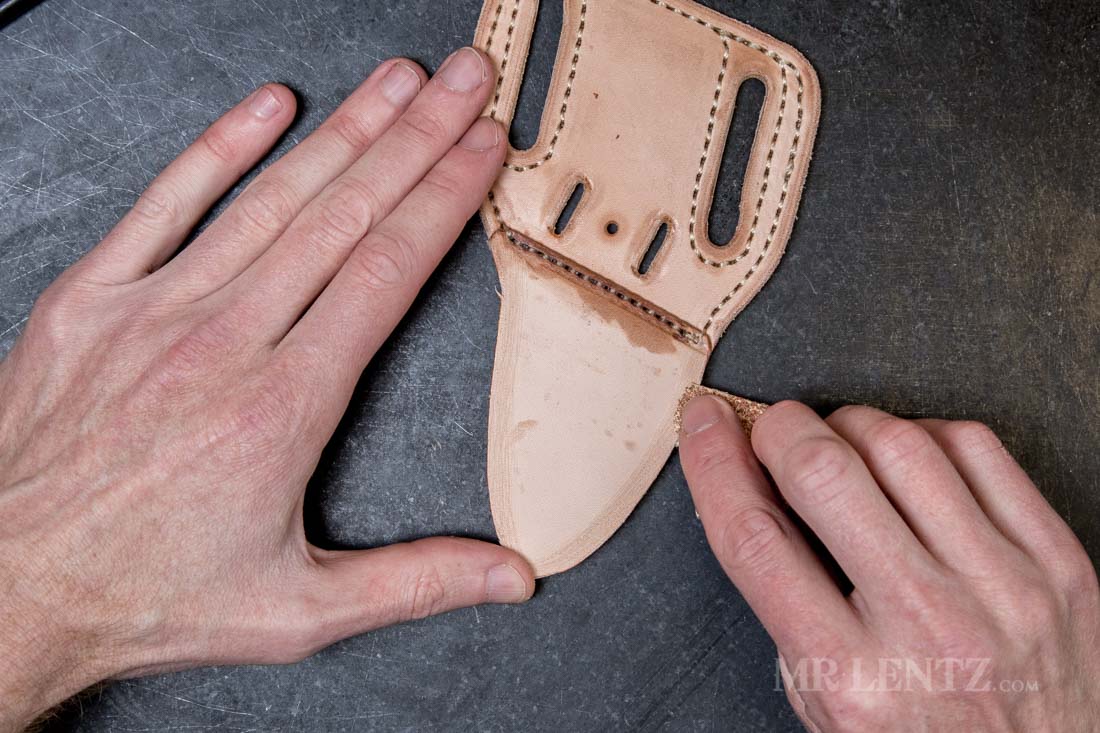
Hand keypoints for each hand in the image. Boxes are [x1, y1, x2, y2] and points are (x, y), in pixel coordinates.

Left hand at [0, 48, 533, 729]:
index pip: (387, 272)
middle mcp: (226, 341)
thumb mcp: (300, 610)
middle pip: (344, 217)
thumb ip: (416, 581)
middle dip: (417, 139)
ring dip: (343, 131)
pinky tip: (269, 103)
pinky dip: (220, 147)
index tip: (483, 149)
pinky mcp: (92, 300)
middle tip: (464, 80)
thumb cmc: (149, 595)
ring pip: (271, 199)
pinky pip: (165, 203)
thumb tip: (513, 577)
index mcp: (284, 406)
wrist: (11, 593)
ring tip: (398, 81)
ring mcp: (155, 311)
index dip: (444, 199)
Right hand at [679, 398, 1099, 730]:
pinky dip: (926, 434)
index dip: (712, 462)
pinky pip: (976, 448)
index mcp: (849, 676)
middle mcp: (927, 628)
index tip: (704, 423)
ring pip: (900, 443)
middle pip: (823, 474)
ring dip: (851, 427)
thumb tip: (748, 478)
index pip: (755, 536)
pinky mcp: (1056, 562)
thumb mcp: (823, 692)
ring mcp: (1002, 589)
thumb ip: (785, 597)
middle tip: (774, 431)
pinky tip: (912, 459)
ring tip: (844, 448)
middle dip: (781, 429)